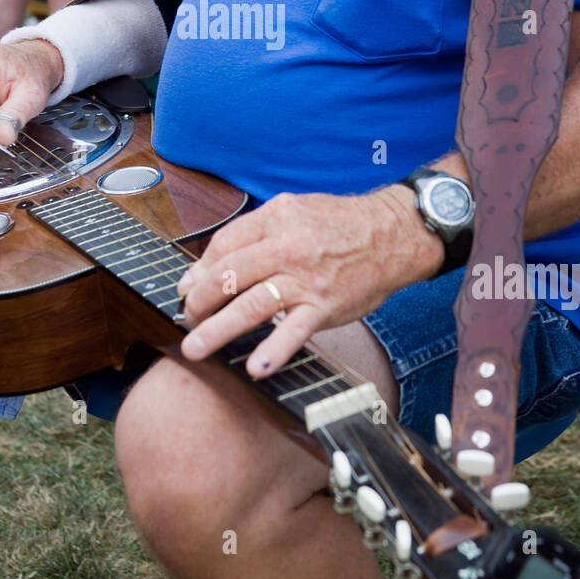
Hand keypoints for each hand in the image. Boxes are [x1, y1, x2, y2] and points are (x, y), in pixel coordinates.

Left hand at [178, 188, 444, 376]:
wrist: (392, 233)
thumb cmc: (339, 224)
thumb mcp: (293, 210)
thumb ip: (253, 233)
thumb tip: (209, 266)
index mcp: (274, 219)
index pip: (223, 246)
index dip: (199, 270)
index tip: (188, 289)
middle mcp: (286, 248)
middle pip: (228, 276)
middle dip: (199, 302)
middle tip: (186, 320)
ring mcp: (305, 280)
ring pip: (252, 305)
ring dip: (218, 330)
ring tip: (196, 349)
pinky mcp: (324, 306)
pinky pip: (295, 331)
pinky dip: (274, 350)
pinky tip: (256, 368)